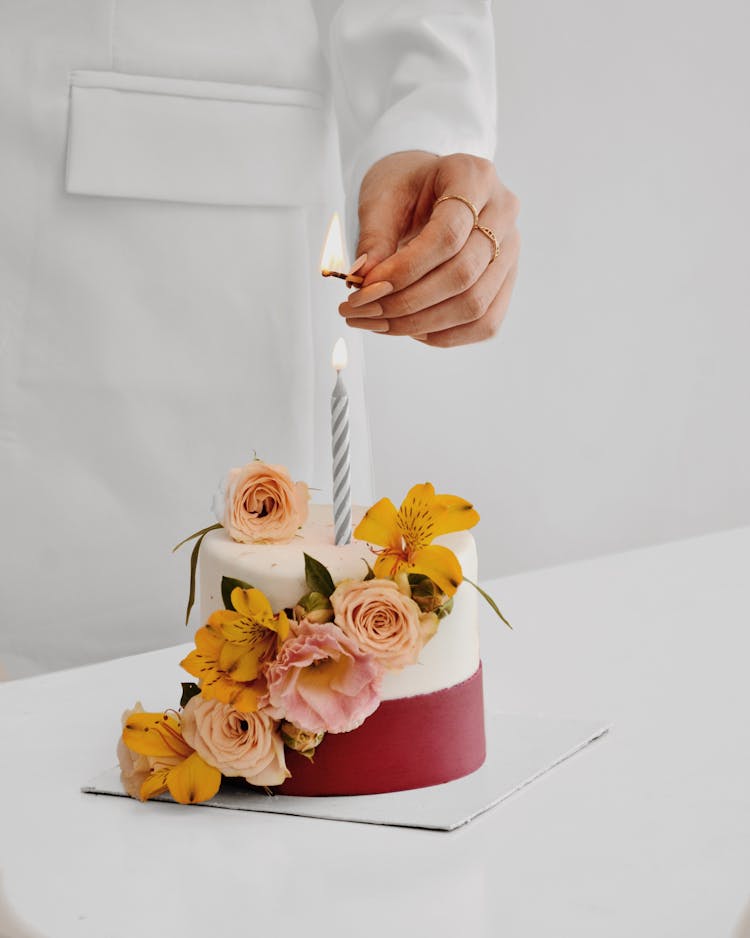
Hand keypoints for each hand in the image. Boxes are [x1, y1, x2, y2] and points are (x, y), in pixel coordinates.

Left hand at [339, 151, 519, 347]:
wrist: (429, 187)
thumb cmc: (405, 187)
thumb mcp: (381, 199)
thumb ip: (374, 238)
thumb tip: (363, 281)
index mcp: (473, 176)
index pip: (448, 235)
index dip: (405, 270)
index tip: (366, 287)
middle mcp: (503, 212)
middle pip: (463, 275)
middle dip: (407, 303)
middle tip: (362, 312)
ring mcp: (511, 249)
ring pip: (475, 305)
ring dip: (422, 325)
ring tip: (379, 324)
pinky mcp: (506, 280)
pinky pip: (485, 323)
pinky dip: (446, 336)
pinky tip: (411, 330)